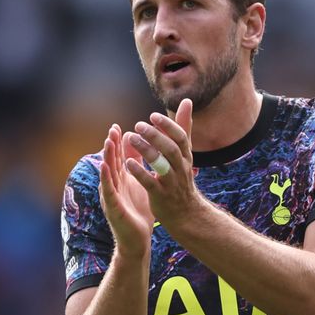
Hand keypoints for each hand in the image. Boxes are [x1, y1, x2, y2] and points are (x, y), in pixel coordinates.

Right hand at [99, 123, 153, 253]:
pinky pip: (108, 190)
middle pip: (112, 162)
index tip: (117, 127)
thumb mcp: (139, 185)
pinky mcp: (112, 208)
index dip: (118, 143)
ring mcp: (111, 196)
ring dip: (107, 157)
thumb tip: (139, 150)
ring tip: (108, 142)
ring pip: (108, 174)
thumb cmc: (138, 212)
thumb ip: (138, 167)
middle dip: (112, 146)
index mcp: (121, 180)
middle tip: (112, 129)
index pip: (118, 158)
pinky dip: (105, 178)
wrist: (137, 240)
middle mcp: (114, 186)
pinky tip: (104, 167)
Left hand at [124, 98, 199, 229]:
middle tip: (138, 125)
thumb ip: (183, 127)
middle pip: (171, 149)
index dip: (168, 126)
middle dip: (156, 136)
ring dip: (146, 150)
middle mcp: (181, 168)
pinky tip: (128, 162)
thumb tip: (187, 101)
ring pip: (162, 165)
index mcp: (185, 157)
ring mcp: (172, 183)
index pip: (181, 138)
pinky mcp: (161, 196)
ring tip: (131, 138)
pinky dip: (140, 172)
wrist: (186, 213)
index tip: (153, 116)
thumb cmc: (181, 178)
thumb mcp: (185, 152)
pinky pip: (151, 183)